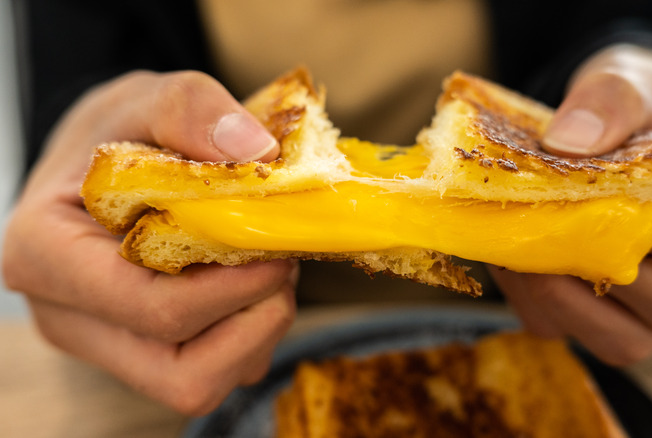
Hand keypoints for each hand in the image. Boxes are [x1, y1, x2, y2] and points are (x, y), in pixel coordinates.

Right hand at [3, 71, 295, 414]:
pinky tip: (250, 282)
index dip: (231, 289)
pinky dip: (250, 335)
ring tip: (266, 266)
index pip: (149, 309)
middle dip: (254, 317)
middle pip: (182, 370)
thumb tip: (255, 153)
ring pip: (200, 383)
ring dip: (258, 330)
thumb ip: (190, 108)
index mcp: (45, 256)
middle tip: (280, 259)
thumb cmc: (116, 133)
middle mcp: (68, 316)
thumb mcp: (144, 97)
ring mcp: (107, 344)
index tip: (276, 250)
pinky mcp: (142, 354)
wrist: (102, 161)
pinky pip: (211, 372)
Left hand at [491, 44, 651, 365]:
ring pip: (585, 336)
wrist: (620, 112)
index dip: (615, 278)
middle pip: (630, 338)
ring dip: (536, 298)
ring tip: (507, 241)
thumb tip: (566, 143)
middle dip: (561, 296)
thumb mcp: (632, 80)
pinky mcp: (598, 297)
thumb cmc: (642, 100)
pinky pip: (555, 320)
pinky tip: (507, 245)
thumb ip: (610, 101)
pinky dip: (523, 292)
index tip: (563, 230)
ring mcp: (641, 298)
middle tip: (519, 243)